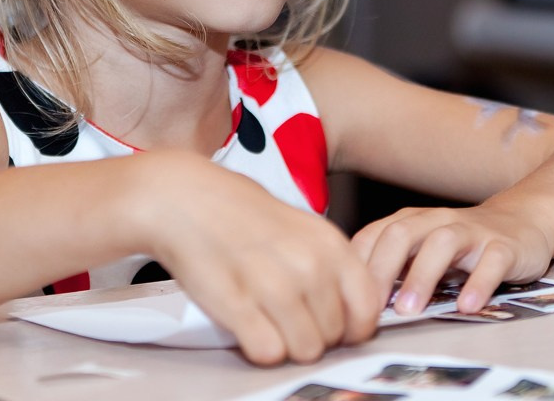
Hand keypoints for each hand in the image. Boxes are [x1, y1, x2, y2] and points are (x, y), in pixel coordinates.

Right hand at [135, 152, 380, 364]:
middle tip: (289, 317)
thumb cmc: (242, 215)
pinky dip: (259, 347)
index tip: (334, 324)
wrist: (186, 200)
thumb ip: (332, 267)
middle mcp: (309, 265)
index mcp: (330, 245)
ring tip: (268, 320)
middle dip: (314, 334)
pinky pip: (268, 352)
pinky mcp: (237, 305)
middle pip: (334, 336)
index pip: (367, 310)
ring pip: (305, 350)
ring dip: (287, 344)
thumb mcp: (304, 228)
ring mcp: (273, 286)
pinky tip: (249, 325)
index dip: (352, 326)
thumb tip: (353, 311)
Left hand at [351, 204, 553, 316]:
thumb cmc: (462, 245)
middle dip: (382, 269)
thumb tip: (356, 302)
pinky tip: (466, 307)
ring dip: (421, 277)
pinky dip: (478, 283)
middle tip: (371, 307)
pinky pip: (491, 262)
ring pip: (442, 244)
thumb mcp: (423, 250)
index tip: (345, 299)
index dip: (356, 266)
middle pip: (402, 234)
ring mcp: (472, 232)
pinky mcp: (504, 246)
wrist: (522, 221)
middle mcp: (438, 221)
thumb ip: (394, 268)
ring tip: (408, 310)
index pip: (373, 236)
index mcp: (411, 222)